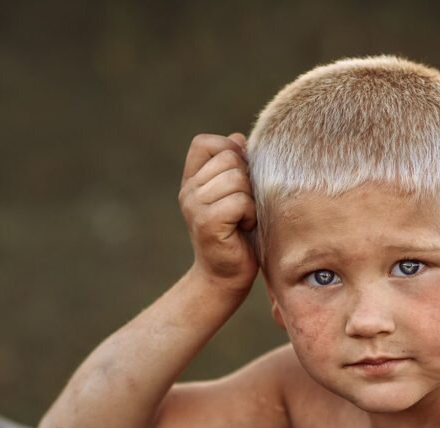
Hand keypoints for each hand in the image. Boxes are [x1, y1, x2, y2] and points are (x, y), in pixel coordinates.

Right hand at [178, 132, 257, 293]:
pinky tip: (245, 227)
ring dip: (250, 199)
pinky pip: (239, 201)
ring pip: (236, 178)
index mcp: (192, 179)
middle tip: (245, 206)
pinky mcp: (206, 222)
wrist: (226, 277)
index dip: (229, 151)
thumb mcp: (237, 194)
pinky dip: (250, 214)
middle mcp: (188, 190)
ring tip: (245, 218)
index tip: (240, 178)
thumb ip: (236, 166)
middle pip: (229, 158)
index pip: (205, 142)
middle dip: (246, 179)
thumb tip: (239, 138)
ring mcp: (194, 206)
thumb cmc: (238, 235)